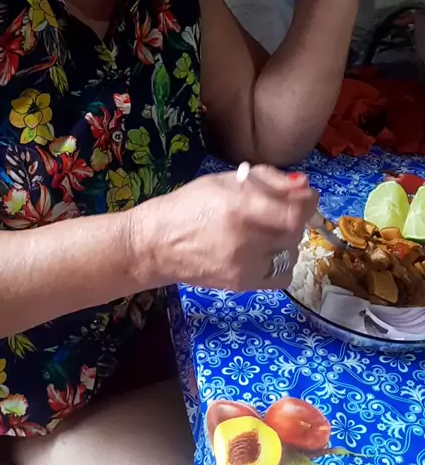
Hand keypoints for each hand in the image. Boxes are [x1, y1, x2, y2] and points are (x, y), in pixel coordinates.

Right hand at [134, 166, 317, 291]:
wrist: (157, 244)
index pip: (295, 209)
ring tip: (262, 232)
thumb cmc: (190, 205)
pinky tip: (263, 253)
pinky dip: (280, 262)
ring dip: (285, 239)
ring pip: (291, 251)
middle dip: (293, 217)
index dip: (307, 201)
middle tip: (275, 212)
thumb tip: (305, 185)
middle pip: (294, 230)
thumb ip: (268, 180)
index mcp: (239, 206)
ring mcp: (245, 265)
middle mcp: (245, 238)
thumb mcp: (225, 181)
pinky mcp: (243, 284)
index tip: (306, 195)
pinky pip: (283, 275)